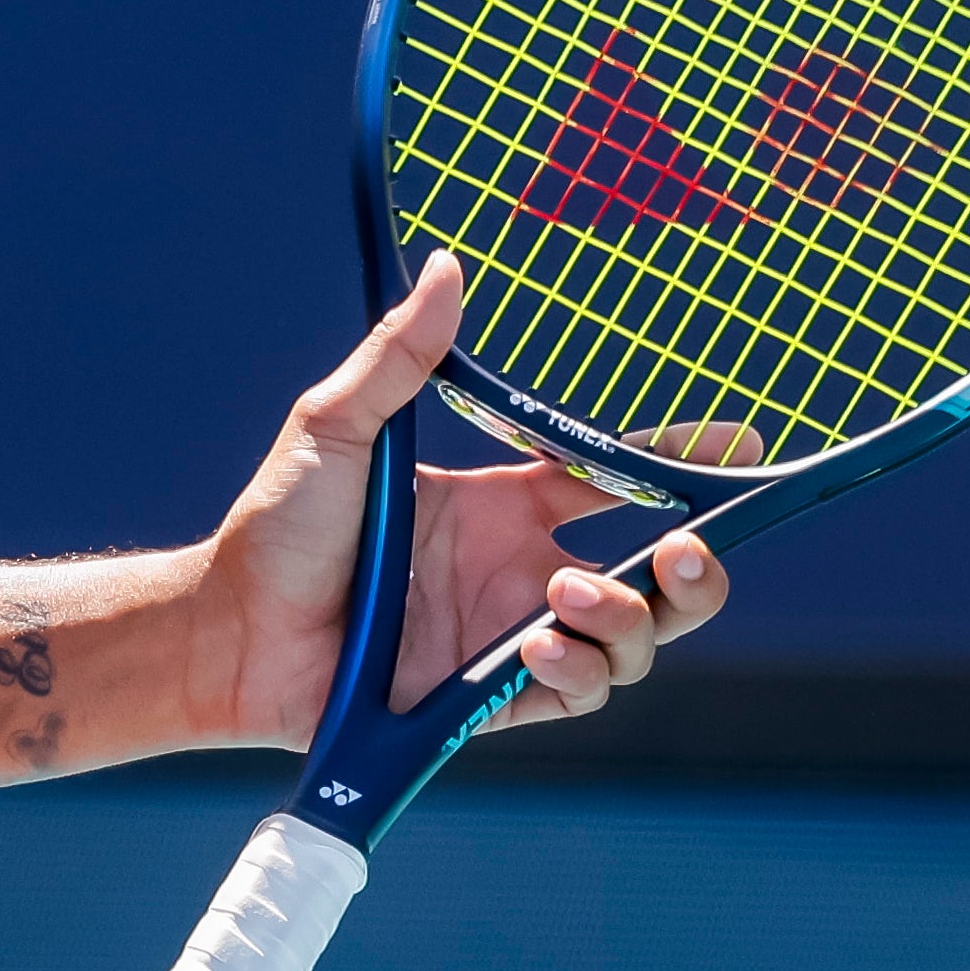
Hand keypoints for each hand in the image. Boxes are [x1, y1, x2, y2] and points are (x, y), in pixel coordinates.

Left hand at [182, 251, 735, 746]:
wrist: (231, 627)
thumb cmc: (278, 525)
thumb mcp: (338, 426)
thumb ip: (399, 357)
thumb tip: (446, 267)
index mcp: (500, 506)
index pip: (614, 481)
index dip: (679, 465)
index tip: (739, 446)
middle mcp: (519, 572)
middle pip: (655, 579)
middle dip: (696, 571)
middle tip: (689, 552)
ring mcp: (510, 638)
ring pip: (632, 642)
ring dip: (626, 620)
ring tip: (565, 596)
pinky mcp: (490, 703)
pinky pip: (576, 694)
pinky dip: (577, 671)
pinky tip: (539, 648)